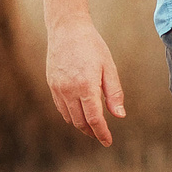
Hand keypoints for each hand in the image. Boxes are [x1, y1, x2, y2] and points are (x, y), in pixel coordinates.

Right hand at [46, 14, 124, 146]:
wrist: (67, 30)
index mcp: (86, 86)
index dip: (102, 133)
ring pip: (69, 117)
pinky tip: (80, 115)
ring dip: (81, 125)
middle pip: (81, 121)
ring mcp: (58, 88)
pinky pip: (61, 108)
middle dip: (92, 132)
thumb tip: (120, 116)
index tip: (108, 142)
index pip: (94, 119)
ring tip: (93, 128)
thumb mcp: (109, 67)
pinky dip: (71, 115)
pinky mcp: (52, 85)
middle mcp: (69, 90)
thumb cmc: (93, 46)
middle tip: (102, 137)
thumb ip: (114, 93)